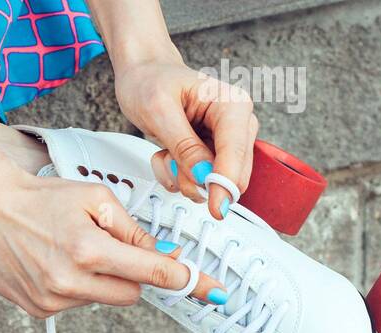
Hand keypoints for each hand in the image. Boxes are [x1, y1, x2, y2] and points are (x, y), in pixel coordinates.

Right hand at [0, 161, 226, 318]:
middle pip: (131, 293)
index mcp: (90, 250)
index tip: (213, 292)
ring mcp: (53, 301)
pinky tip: (53, 262)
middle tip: (111, 248)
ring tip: (69, 249)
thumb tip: (161, 253)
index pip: (151, 272)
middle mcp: (71, 283)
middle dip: (132, 273)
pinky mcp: (38, 310)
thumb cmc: (40, 197)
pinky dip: (74, 286)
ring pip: (102, 299)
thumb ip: (130, 229)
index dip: (184, 281)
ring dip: (99, 279)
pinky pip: (75, 304)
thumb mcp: (94, 198)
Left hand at [114, 51, 257, 219]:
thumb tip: (203, 175)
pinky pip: (199, 182)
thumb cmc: (151, 82)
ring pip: (213, 183)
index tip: (216, 207)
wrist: (143, 77)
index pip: (236, 152)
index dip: (225, 183)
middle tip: (171, 161)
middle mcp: (236, 123)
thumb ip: (183, 146)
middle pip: (233, 174)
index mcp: (232, 104)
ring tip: (166, 151)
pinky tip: (169, 154)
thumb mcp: (160, 111)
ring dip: (183, 176)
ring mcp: (225, 141)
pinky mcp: (211, 155)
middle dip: (198, 178)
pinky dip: (178, 176)